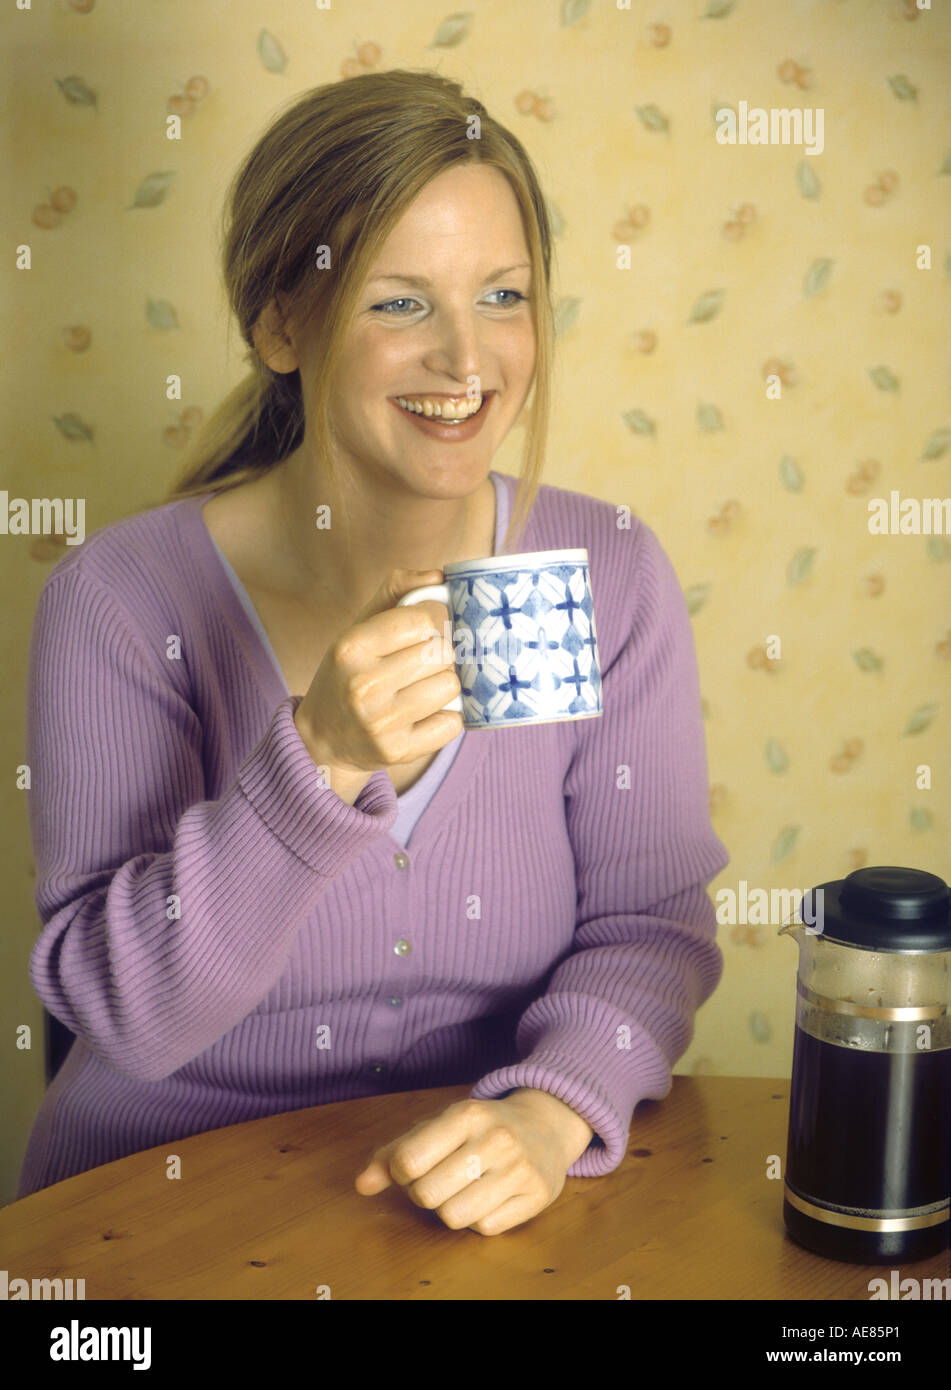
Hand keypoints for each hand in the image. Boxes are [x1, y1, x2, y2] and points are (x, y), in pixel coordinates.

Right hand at [294, 568, 462, 780]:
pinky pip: (451, 724)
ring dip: (445, 685)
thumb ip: (396, 593)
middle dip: (440, 655)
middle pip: (441, 653)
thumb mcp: (358, 629)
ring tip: (422, 688)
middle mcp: (363, 684)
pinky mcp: (398, 751)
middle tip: (424, 663)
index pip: (422, 620)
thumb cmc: (347, 675)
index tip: (424, 632)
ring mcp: (381, 722)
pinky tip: (425, 715)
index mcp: (351, 647)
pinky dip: (447, 718)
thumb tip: (441, 576)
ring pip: (450, 686)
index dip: (432, 623)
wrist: (323, 740)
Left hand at [353, 1093, 590, 1236]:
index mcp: (466, 1114)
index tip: (416, 1165)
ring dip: (450, 1209)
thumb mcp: (438, 1127)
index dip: (402, 1172)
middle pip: (427, 1195)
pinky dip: (480, 1219)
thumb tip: (361, 1185)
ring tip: (463, 1189)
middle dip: (424, 1193)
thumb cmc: (479, 1129)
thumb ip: (394, 1153)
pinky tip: (490, 1196)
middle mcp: (496, 1138)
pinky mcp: (538, 1195)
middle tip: (441, 1178)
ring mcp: (520, 1168)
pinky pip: (486, 1228)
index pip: (408, 1161)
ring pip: (454, 1217)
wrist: (546, 1125)